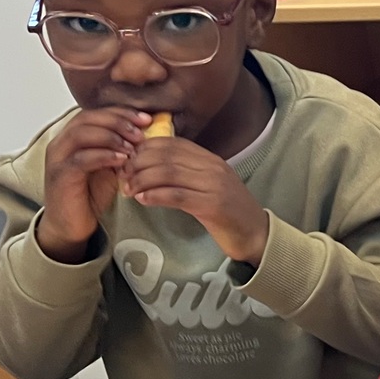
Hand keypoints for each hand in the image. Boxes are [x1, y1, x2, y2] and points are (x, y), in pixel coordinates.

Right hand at [38, 108, 148, 262]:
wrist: (70, 224)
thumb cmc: (91, 194)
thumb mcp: (110, 166)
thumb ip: (122, 149)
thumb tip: (148, 134)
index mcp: (73, 136)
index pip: (96, 113)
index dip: (121, 113)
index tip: (147, 119)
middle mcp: (61, 142)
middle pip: (88, 118)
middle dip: (118, 121)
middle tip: (141, 131)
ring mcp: (58, 158)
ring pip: (81, 134)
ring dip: (111, 137)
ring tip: (134, 146)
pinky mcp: (60, 176)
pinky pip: (80, 159)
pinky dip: (103, 156)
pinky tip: (122, 160)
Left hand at [119, 133, 269, 264]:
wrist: (256, 235)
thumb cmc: (228, 213)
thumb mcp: (207, 187)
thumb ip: (185, 174)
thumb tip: (150, 167)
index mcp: (210, 159)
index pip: (171, 143)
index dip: (144, 148)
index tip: (127, 161)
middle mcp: (212, 167)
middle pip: (166, 155)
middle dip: (138, 164)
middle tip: (122, 177)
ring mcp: (214, 185)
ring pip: (168, 173)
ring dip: (142, 180)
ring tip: (128, 190)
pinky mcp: (212, 205)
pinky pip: (176, 195)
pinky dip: (155, 196)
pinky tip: (142, 200)